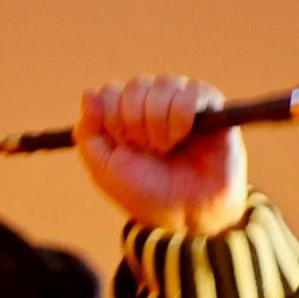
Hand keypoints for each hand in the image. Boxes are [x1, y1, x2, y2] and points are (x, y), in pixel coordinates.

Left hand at [73, 74, 247, 234]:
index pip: (110, 92)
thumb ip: (87, 132)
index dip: (112, 118)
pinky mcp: (210, 106)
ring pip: (164, 84)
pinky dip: (181, 116)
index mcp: (125, 116)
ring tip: (165, 147)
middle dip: (135, 122)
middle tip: (146, 149)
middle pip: (136, 86)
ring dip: (158, 121)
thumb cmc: (144, 192)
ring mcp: (181, 102)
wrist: (185, 213)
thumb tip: (88, 92)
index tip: (121, 145)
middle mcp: (152, 104)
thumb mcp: (103, 168)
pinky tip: (183, 137)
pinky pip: (192, 90)